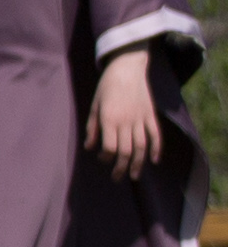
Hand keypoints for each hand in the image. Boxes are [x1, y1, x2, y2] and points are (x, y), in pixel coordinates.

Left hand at [91, 46, 162, 175]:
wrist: (127, 68)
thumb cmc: (106, 87)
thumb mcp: (94, 106)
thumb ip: (92, 128)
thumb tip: (90, 147)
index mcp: (109, 119)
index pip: (110, 147)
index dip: (106, 157)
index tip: (103, 159)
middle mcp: (126, 121)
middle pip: (126, 151)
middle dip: (121, 167)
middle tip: (117, 178)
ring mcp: (141, 119)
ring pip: (142, 146)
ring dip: (139, 163)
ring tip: (135, 176)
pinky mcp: (151, 115)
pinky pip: (156, 135)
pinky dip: (156, 148)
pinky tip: (154, 160)